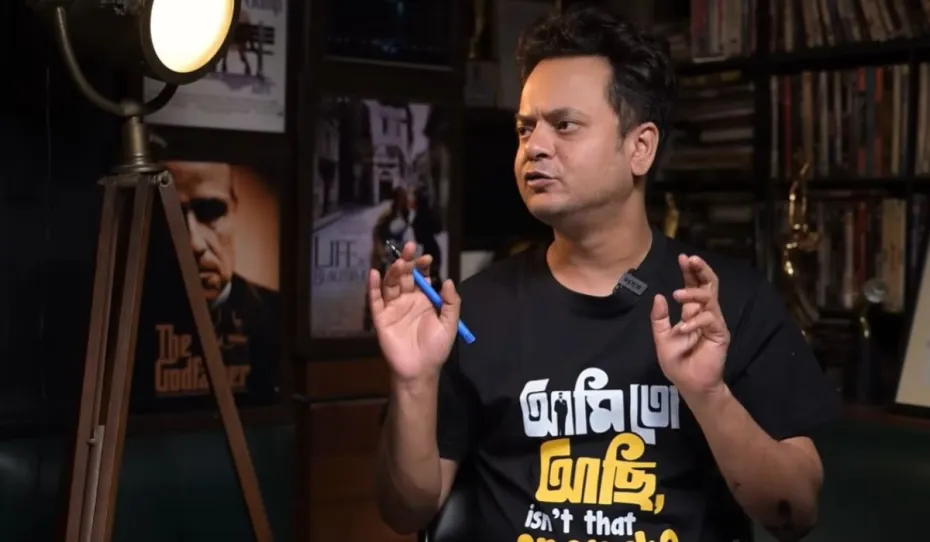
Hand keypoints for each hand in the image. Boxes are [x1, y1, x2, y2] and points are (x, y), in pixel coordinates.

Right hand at [369, 241, 460, 381]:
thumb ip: (451, 302)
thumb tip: (447, 280)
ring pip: (390, 285)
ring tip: (400, 262)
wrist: (420, 370)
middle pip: (405, 276)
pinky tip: (374, 273)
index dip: (422, 266)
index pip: (421, 277)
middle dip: (407, 262)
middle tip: (410, 248)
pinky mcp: (381, 318)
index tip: (427, 258)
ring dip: (394, 272)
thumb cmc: (436, 348)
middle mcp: (407, 300)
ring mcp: (393, 308)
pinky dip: (373, 287)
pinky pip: (375, 300)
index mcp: (424, 300)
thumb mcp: (449, 324)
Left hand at [651, 254, 729, 396]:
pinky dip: (696, 321)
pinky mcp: (719, 334)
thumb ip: (659, 319)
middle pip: (708, 285)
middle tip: (690, 259)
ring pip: (710, 298)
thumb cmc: (678, 363)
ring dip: (693, 293)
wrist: (691, 385)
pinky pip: (710, 320)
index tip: (683, 258)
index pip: (694, 286)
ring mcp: (714, 323)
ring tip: (677, 294)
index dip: (690, 272)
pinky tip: (683, 329)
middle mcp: (705, 314)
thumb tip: (659, 296)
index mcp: (692, 313)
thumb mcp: (661, 339)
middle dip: (700, 270)